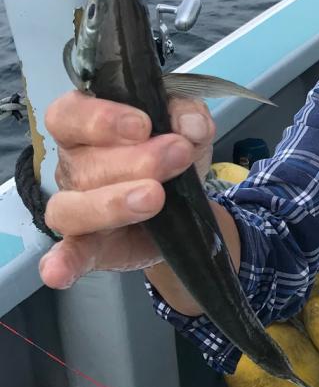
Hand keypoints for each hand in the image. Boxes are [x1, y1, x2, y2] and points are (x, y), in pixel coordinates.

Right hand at [39, 90, 214, 288]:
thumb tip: (191, 123)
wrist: (189, 206)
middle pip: (84, 163)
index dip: (101, 118)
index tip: (144, 125)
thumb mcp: (188, 128)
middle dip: (135, 160)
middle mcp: (74, 165)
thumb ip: (188, 116)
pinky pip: (67, 254)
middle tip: (177, 155)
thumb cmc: (173, 155)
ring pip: (71, 207)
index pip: (71, 114)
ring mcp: (76, 208)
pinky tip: (59, 272)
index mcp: (87, 126)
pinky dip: (61, 263)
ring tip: (154, 198)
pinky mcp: (89, 246)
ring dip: (112, 203)